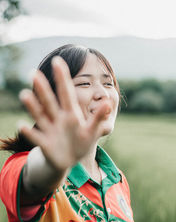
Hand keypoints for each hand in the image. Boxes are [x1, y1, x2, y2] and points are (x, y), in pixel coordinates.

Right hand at [19, 56, 110, 171]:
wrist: (69, 160)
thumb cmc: (81, 142)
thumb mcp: (92, 131)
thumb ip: (99, 117)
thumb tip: (109, 101)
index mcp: (71, 114)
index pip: (66, 92)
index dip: (63, 78)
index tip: (58, 61)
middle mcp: (58, 118)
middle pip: (50, 101)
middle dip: (43, 89)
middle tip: (33, 73)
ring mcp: (50, 130)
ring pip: (41, 115)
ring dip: (32, 106)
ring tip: (24, 94)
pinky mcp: (45, 143)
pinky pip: (36, 137)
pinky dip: (29, 132)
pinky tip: (22, 125)